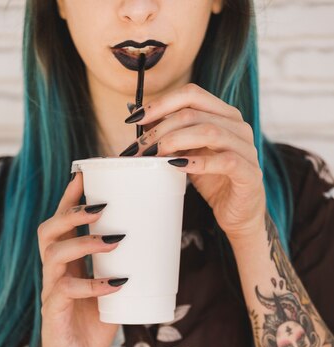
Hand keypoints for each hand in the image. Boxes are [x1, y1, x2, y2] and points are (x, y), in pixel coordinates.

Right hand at [37, 173, 126, 346]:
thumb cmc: (92, 324)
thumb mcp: (111, 290)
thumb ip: (124, 268)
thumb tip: (160, 246)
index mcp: (65, 262)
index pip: (61, 222)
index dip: (69, 197)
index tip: (86, 172)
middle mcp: (53, 272)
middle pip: (48, 230)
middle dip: (72, 212)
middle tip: (102, 206)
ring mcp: (50, 292)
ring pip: (54, 255)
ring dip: (84, 242)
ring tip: (114, 239)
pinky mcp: (53, 314)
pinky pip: (65, 292)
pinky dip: (93, 285)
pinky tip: (116, 282)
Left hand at [122, 83, 266, 240]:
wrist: (239, 213)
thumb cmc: (214, 180)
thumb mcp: (188, 153)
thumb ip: (171, 134)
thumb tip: (137, 116)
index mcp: (224, 115)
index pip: (191, 95)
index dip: (161, 103)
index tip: (135, 118)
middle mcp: (238, 126)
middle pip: (193, 114)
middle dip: (160, 129)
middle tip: (138, 148)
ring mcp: (246, 149)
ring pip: (209, 132)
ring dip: (174, 141)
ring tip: (153, 156)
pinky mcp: (249, 174)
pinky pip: (225, 161)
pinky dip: (199, 162)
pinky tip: (178, 166)